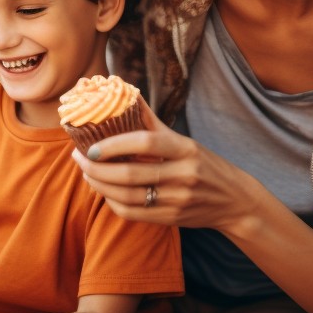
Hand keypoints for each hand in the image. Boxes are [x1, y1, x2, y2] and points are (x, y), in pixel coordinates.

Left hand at [69, 102, 264, 236]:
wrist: (234, 201)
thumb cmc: (205, 165)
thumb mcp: (186, 141)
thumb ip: (153, 123)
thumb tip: (126, 94)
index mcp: (186, 149)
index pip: (145, 143)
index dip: (114, 144)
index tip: (92, 144)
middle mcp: (183, 174)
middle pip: (131, 174)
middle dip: (97, 168)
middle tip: (79, 158)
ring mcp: (177, 200)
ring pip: (128, 197)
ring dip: (100, 186)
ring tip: (87, 173)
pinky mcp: (171, 219)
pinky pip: (133, 214)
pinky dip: (113, 203)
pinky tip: (104, 192)